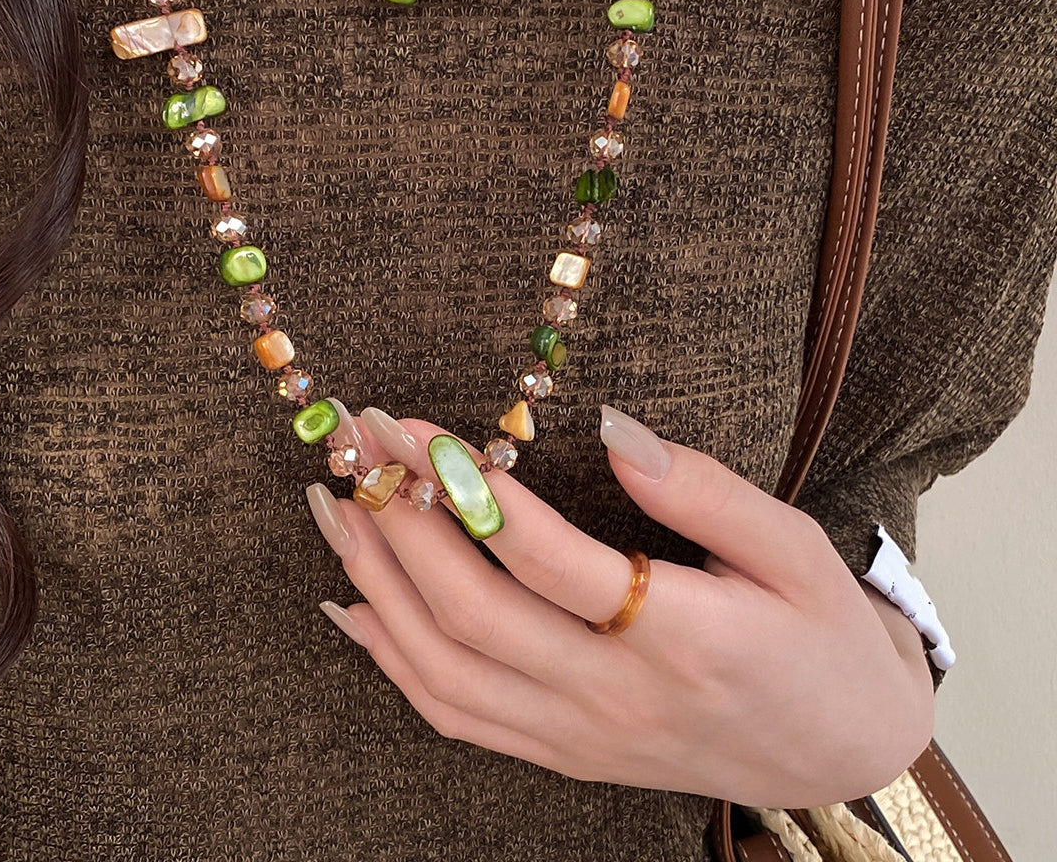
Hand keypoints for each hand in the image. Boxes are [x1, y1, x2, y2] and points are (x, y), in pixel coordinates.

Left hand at [307, 403, 934, 807]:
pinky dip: (392, 660)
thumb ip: (704, 489)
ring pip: (445, 672)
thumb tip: (612, 428)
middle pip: (473, 614)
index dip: (468, 488)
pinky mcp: (564, 754)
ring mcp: (581, 737)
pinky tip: (353, 603)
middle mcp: (616, 697)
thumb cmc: (821, 634)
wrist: (844, 752)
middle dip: (400, 519)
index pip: (544, 560)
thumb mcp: (794, 547)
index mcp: (681, 636)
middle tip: (356, 442)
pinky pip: (456, 717)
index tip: (415, 425)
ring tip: (336, 503)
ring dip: (377, 584)